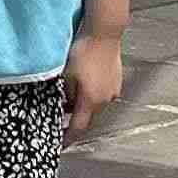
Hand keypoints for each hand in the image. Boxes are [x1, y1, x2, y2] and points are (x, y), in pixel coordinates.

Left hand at [61, 28, 123, 144]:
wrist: (104, 31)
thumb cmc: (84, 50)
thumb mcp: (66, 75)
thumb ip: (65, 95)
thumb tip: (64, 106)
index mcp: (91, 101)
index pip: (78, 128)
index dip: (68, 139)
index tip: (61, 146)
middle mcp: (105, 99)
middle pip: (87, 117)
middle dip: (74, 118)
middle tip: (60, 115)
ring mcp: (113, 89)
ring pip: (95, 104)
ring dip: (83, 104)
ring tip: (70, 94)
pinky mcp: (116, 79)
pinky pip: (101, 93)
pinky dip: (91, 93)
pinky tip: (84, 82)